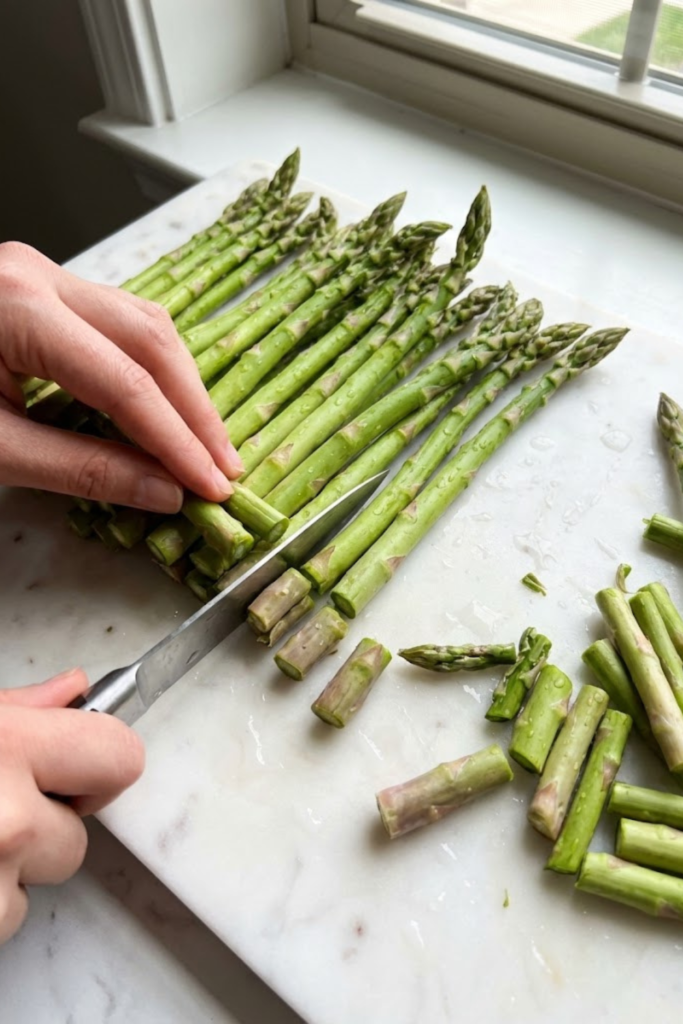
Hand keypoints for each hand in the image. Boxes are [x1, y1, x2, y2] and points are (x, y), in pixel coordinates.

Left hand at [0, 242, 243, 512]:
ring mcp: (39, 274)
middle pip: (151, 338)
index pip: (126, 382)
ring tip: (205, 445)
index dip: (178, 441)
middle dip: (195, 410)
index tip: (213, 487)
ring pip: (143, 322)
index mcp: (16, 309)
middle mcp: (37, 275)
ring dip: (181, 387)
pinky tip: (165, 411)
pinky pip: (117, 323)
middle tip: (224, 467)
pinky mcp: (39, 288)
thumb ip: (83, 470)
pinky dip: (150, 371)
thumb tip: (163, 491)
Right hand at [0, 669, 144, 943]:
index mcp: (6, 747)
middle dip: (45, 822)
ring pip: (45, 879)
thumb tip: (71, 689)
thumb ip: (18, 709)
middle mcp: (8, 818)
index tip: (71, 763)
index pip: (121, 757)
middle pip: (82, 833)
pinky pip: (9, 916)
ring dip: (13, 867)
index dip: (98, 760)